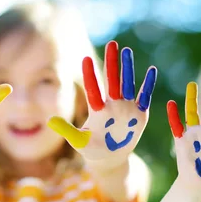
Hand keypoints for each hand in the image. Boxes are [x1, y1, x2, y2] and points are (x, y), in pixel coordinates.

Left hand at [48, 41, 156, 166]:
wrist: (110, 158)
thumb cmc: (91, 149)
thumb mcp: (78, 141)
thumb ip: (66, 131)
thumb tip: (49, 121)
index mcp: (97, 110)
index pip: (93, 89)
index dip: (90, 75)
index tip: (84, 59)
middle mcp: (112, 105)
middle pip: (112, 80)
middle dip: (113, 62)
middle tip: (113, 43)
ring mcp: (126, 108)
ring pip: (128, 84)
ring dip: (128, 68)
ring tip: (127, 51)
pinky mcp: (139, 114)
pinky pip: (144, 96)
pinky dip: (148, 84)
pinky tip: (151, 70)